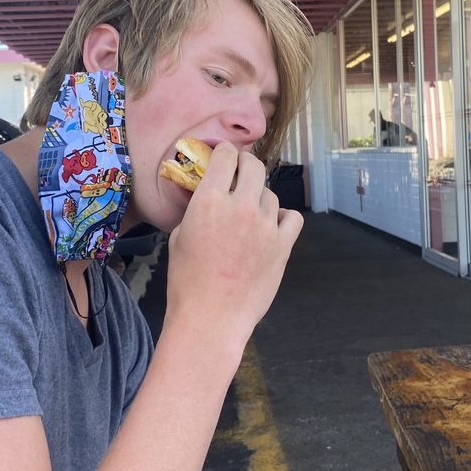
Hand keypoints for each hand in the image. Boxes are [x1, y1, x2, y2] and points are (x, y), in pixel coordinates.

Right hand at [164, 142, 302, 352]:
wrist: (211, 318)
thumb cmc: (186, 280)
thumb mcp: (180, 236)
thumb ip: (197, 209)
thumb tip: (207, 194)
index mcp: (210, 201)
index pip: (225, 157)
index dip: (224, 152)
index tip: (225, 154)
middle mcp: (241, 207)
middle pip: (253, 167)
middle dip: (246, 165)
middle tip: (241, 172)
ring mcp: (265, 226)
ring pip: (270, 195)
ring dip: (260, 198)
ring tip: (250, 214)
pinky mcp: (283, 245)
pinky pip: (291, 217)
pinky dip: (282, 218)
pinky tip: (272, 226)